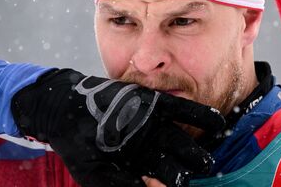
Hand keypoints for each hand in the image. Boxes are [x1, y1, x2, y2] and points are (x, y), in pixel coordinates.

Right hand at [11, 69, 224, 186]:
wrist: (64, 110)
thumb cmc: (78, 146)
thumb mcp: (95, 174)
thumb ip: (120, 186)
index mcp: (140, 165)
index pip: (166, 179)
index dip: (174, 185)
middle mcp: (150, 146)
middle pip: (178, 162)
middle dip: (190, 170)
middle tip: (201, 175)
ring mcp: (153, 125)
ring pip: (182, 140)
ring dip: (197, 152)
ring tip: (208, 163)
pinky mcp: (153, 103)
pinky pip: (181, 110)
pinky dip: (199, 116)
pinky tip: (217, 123)